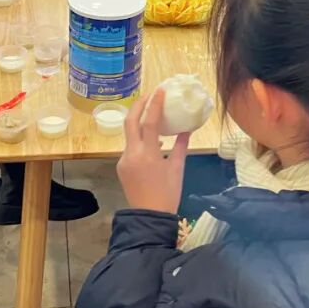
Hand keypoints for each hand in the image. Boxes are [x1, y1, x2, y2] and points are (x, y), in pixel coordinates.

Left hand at [117, 88, 189, 213]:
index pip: (149, 121)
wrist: (149, 217)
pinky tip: (151, 141)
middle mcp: (132, 154)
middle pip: (130, 121)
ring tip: (152, 114)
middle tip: (149, 95)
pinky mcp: (121, 166)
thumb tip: (187, 129)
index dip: (155, 104)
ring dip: (139, 122)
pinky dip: (139, 139)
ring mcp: (124, 160)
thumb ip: (181, 146)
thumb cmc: (168, 194)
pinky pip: (130, 147)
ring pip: (129, 134)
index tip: (160, 90)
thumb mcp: (178, 168)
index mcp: (148, 154)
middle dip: (138, 105)